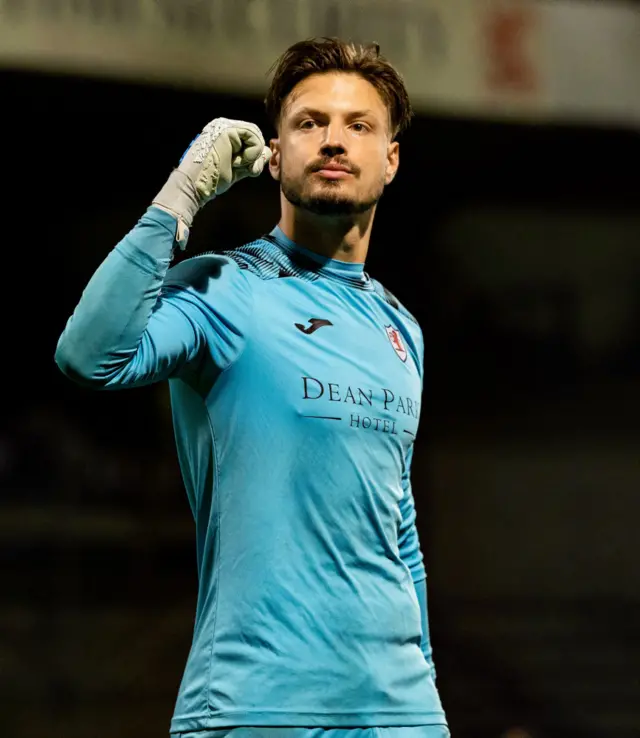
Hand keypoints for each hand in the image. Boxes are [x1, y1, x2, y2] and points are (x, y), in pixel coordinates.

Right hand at [153, 118, 270, 243]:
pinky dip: (250, 154)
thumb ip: (252, 160)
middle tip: (237, 167)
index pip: (252, 138)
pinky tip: (235, 161)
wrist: (196, 185)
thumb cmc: (212, 179)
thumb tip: (267, 151)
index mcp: (226, 134)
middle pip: (256, 135)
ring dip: (250, 157)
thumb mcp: (238, 169)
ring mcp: (225, 126)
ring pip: (257, 136)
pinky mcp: (227, 130)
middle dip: (254, 156)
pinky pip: (254, 138)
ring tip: (233, 164)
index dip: (254, 155)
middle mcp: (225, 126)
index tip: (241, 168)